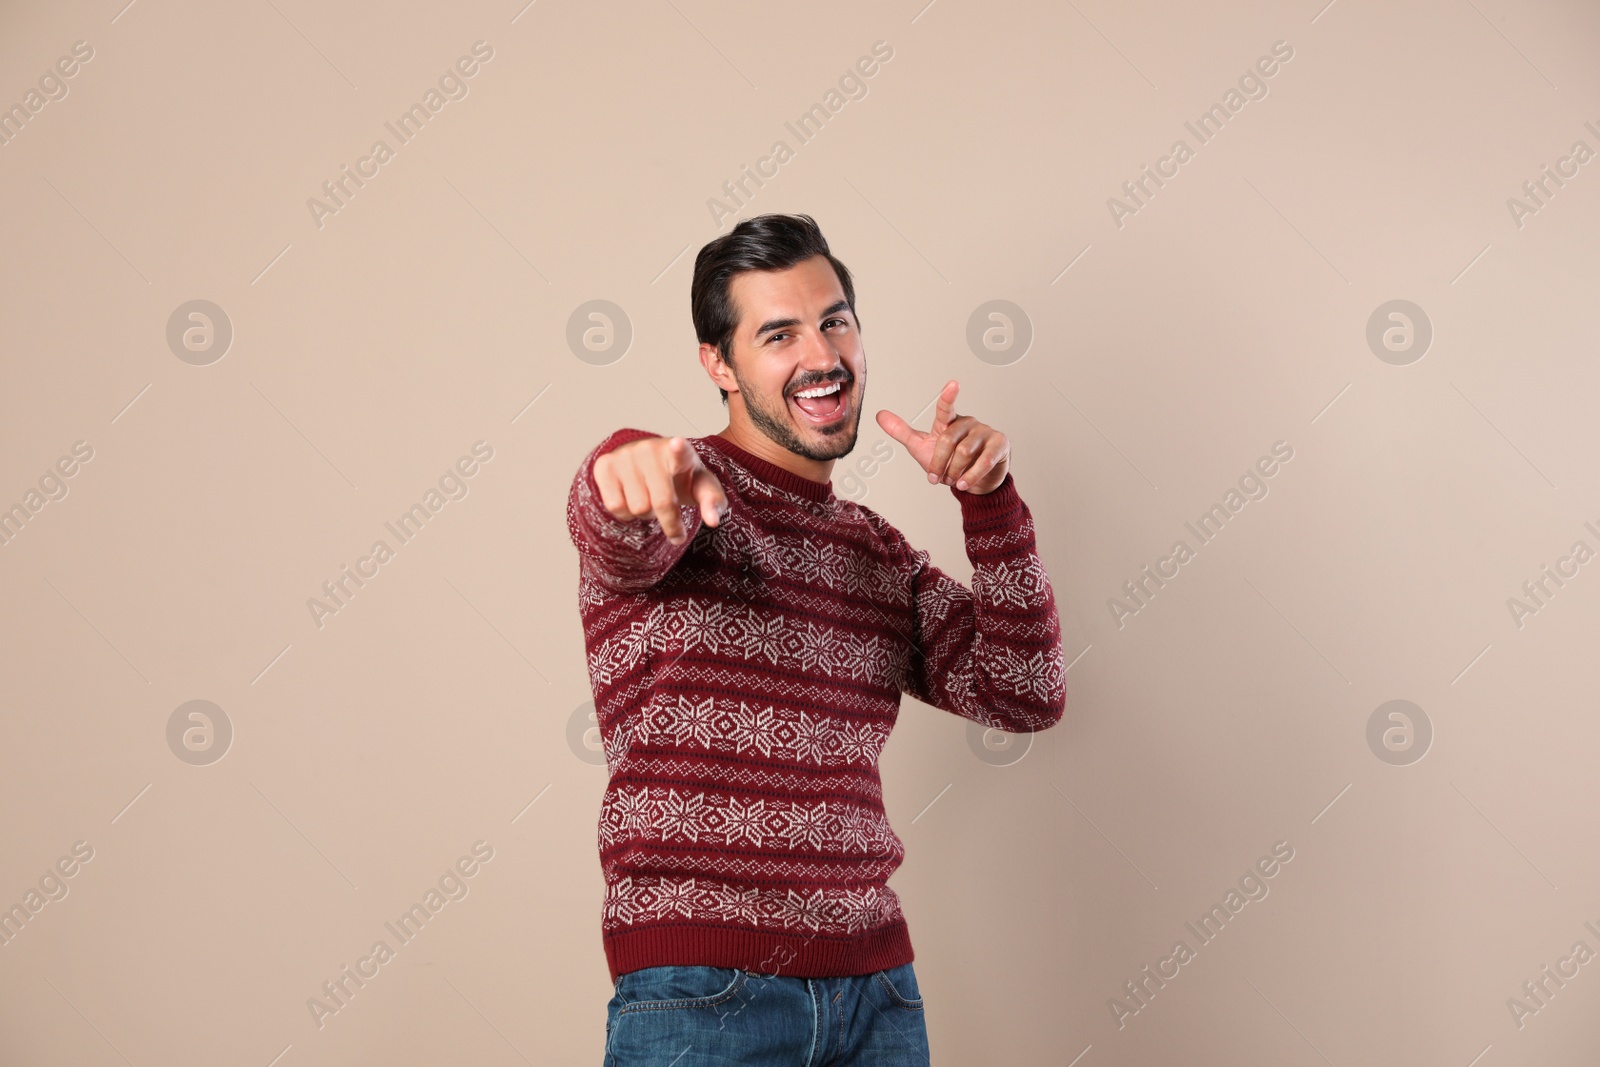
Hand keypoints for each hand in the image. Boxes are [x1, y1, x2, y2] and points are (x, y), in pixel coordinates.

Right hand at [593, 436, 727, 544]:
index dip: (678, 449)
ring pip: (637, 508)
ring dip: (646, 515)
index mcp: (681, 451)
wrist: (650, 462)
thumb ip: (713, 501)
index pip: (680, 451)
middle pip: (661, 502)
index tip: (678, 444)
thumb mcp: (701, 487)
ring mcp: (626, 455)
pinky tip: (632, 499)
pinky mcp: (605, 465)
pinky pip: (615, 506)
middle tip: (673, 521)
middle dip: (670, 522)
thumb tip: (713, 521)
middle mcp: (651, 449)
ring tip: (651, 501)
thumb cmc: (680, 477)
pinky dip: (626, 513)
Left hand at [876, 379, 1010, 493]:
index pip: (946, 408)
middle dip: (939, 463)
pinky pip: (984, 461)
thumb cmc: (948, 461)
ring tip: (954, 480)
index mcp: (949, 422)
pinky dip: (971, 475)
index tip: (953, 384)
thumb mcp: (922, 447)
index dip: (948, 397)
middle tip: (938, 477)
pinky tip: (964, 484)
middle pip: (948, 440)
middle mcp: (968, 423)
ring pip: (964, 452)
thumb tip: (879, 415)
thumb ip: (902, 431)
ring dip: (954, 472)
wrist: (975, 483)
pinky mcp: (999, 444)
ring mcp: (985, 432)